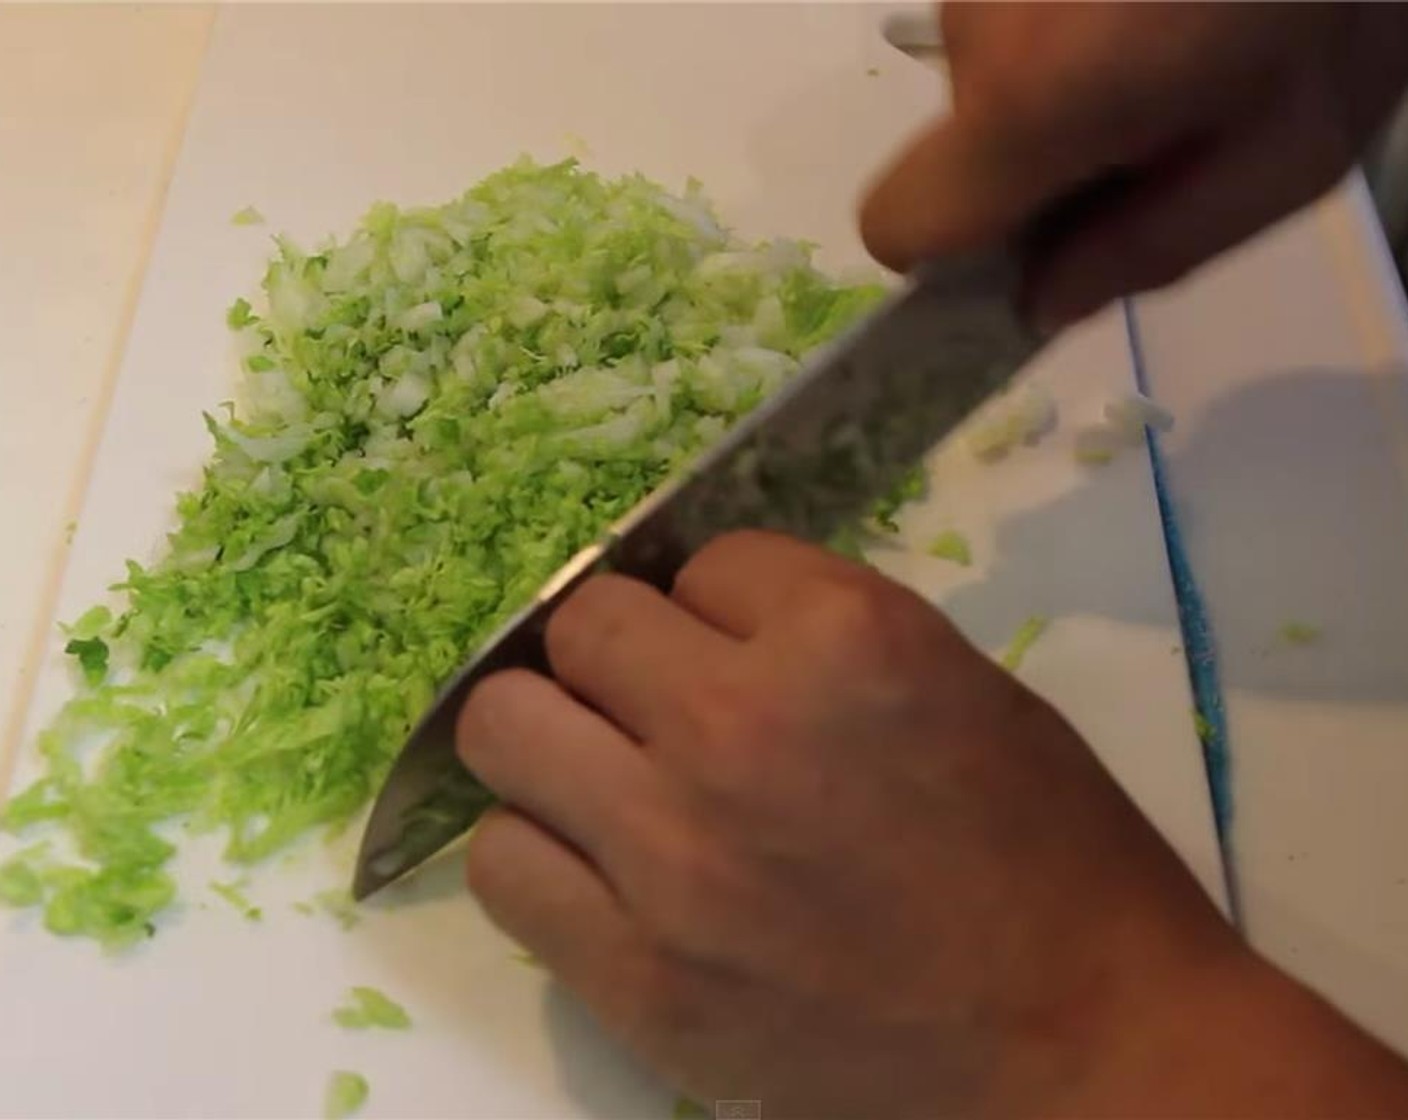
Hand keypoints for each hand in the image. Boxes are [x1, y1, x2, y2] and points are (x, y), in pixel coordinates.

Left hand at [456, 531, 1407, 1116]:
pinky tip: (604, 864)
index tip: (754, 649)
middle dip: (621, 648)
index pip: (706, 561)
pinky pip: (503, 867)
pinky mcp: (637, 979)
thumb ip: (814, 628)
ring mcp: (670, 862)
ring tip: (612, 776)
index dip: (728, 603)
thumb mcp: (954, 681)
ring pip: (503, 732)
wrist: (1080, 1043)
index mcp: (840, 641)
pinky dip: (543, 849)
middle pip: (580, 625)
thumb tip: (696, 611)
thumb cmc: (1047, 849)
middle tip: (659, 696)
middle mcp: (735, 731)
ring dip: (556, 739)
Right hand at [860, 2, 1407, 329]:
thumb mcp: (1285, 158)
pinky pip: (1018, 11)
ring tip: (1173, 37)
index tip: (1027, 251)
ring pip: (993, 68)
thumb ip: (1149, 251)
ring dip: (1064, 80)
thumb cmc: (1330, 4)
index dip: (949, 261)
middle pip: (960, 142)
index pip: (900, 223)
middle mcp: (976, 23)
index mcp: (1029, 102)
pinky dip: (1075, 22)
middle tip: (1158, 124)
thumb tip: (1042, 303)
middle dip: (1039, 158)